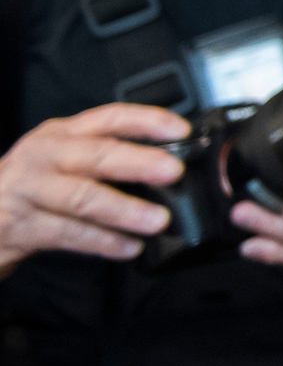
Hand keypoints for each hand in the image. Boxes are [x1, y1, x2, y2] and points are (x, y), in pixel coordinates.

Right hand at [0, 103, 187, 277]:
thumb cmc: (29, 188)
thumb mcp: (61, 160)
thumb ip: (101, 158)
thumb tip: (164, 167)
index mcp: (60, 134)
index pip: (109, 117)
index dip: (147, 121)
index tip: (181, 130)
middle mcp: (43, 155)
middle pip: (97, 154)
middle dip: (139, 162)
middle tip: (174, 172)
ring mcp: (28, 190)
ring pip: (83, 197)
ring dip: (125, 210)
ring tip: (158, 221)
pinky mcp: (18, 225)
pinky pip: (68, 233)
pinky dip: (102, 242)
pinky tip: (127, 247)